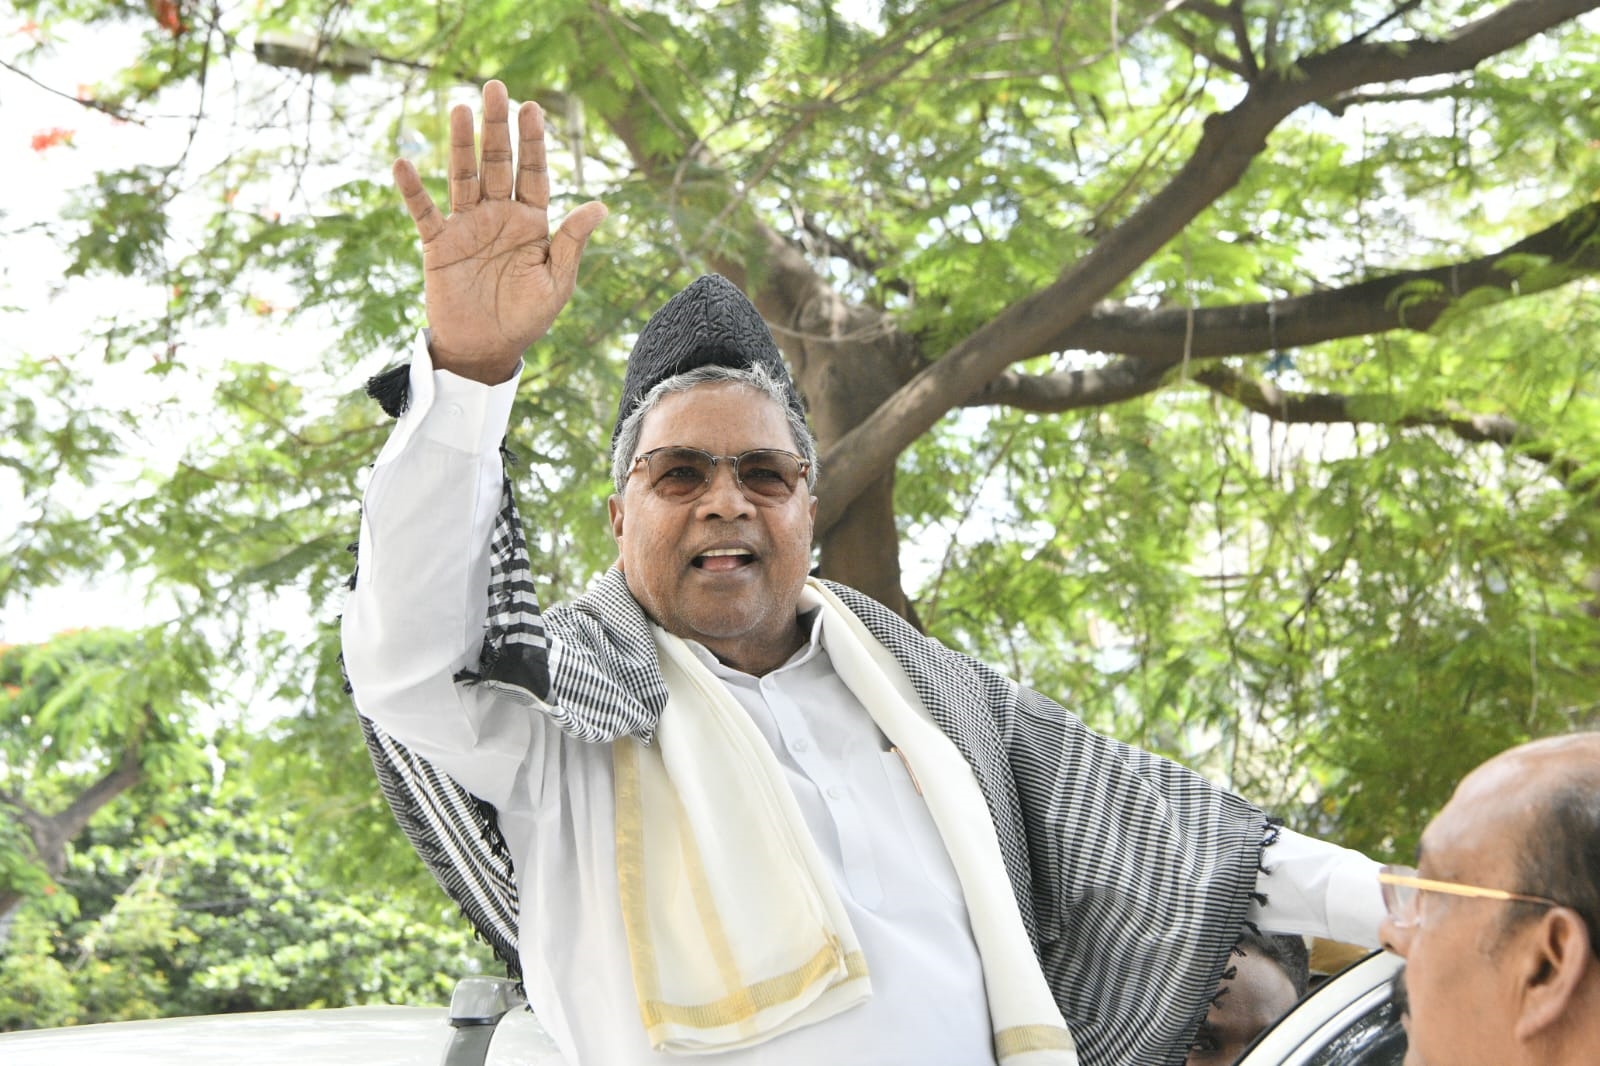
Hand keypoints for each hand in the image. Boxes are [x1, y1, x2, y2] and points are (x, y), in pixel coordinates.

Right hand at [393, 80, 606, 383]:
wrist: (486, 349)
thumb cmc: (527, 317)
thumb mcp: (557, 282)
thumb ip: (572, 242)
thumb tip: (600, 206)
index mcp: (532, 222)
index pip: (534, 173)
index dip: (533, 142)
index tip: (533, 107)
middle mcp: (499, 216)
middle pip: (498, 163)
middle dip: (498, 128)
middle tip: (497, 88)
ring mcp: (468, 226)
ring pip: (463, 176)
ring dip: (461, 145)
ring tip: (461, 109)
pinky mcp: (439, 244)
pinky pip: (425, 211)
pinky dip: (413, 190)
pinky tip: (403, 163)